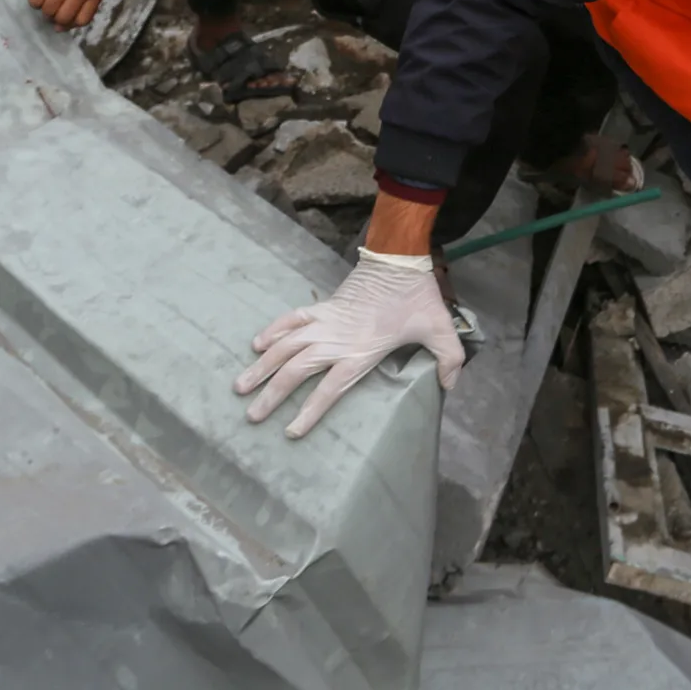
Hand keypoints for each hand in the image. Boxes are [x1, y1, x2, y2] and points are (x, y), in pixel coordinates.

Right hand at [30, 0, 103, 27]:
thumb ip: (79, 6)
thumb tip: (60, 29)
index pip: (82, 21)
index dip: (70, 24)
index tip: (63, 19)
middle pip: (63, 18)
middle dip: (54, 18)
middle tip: (52, 9)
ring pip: (48, 10)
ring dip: (44, 9)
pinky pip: (36, 0)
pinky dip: (34, 1)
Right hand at [233, 250, 464, 439]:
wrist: (400, 258)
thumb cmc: (418, 296)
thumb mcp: (441, 330)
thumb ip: (448, 360)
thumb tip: (449, 388)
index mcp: (361, 351)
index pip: (330, 388)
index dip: (310, 411)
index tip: (291, 431)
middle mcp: (337, 339)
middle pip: (297, 370)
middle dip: (273, 394)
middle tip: (251, 416)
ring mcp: (327, 322)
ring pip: (286, 346)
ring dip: (263, 366)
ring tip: (240, 386)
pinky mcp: (324, 307)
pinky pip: (292, 319)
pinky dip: (273, 330)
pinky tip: (256, 345)